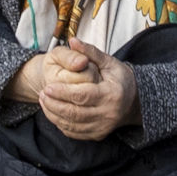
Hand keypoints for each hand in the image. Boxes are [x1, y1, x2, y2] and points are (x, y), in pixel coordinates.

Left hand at [15, 44, 136, 141]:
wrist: (135, 102)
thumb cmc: (120, 79)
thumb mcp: (109, 62)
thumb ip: (90, 52)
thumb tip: (72, 41)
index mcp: (111, 94)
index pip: (82, 95)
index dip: (62, 92)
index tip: (47, 87)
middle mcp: (108, 113)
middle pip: (74, 113)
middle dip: (54, 104)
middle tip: (41, 94)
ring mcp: (103, 127)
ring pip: (72, 125)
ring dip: (54, 115)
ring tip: (43, 102)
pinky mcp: (98, 135)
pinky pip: (75, 133)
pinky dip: (61, 124)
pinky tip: (53, 113)